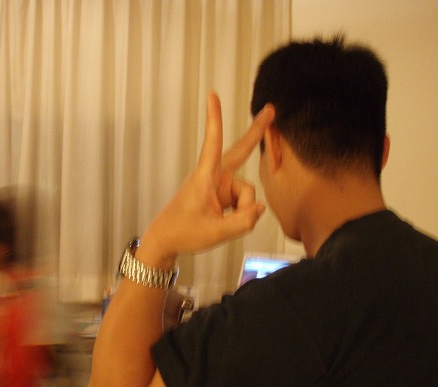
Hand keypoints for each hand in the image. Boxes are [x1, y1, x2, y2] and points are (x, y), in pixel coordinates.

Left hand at [141, 93, 274, 263]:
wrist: (166, 240)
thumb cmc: (183, 232)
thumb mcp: (215, 233)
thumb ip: (243, 222)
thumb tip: (260, 208)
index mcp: (205, 177)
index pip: (213, 142)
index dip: (215, 119)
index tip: (212, 95)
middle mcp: (215, 177)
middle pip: (241, 152)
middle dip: (256, 132)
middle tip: (271, 110)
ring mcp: (221, 187)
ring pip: (248, 193)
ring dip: (243, 210)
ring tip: (222, 222)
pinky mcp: (224, 196)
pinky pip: (244, 204)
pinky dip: (241, 214)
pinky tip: (226, 220)